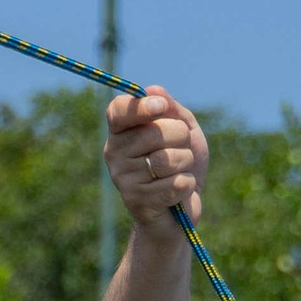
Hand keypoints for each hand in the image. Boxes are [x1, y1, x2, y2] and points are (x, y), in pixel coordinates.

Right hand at [103, 88, 208, 233]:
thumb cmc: (180, 163)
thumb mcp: (183, 130)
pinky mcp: (136, 201)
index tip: (161, 106)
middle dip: (180, 138)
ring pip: (167, 159)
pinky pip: (175, 184)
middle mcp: (114, 153)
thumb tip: (153, 89)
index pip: (119, 111)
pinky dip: (186, 186)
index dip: (142, 106)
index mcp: (120, 131)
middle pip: (154, 132)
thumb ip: (171, 109)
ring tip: (178, 171)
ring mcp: (122, 178)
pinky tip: (177, 192)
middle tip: (180, 149)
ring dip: (185, 163)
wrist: (179, 211)